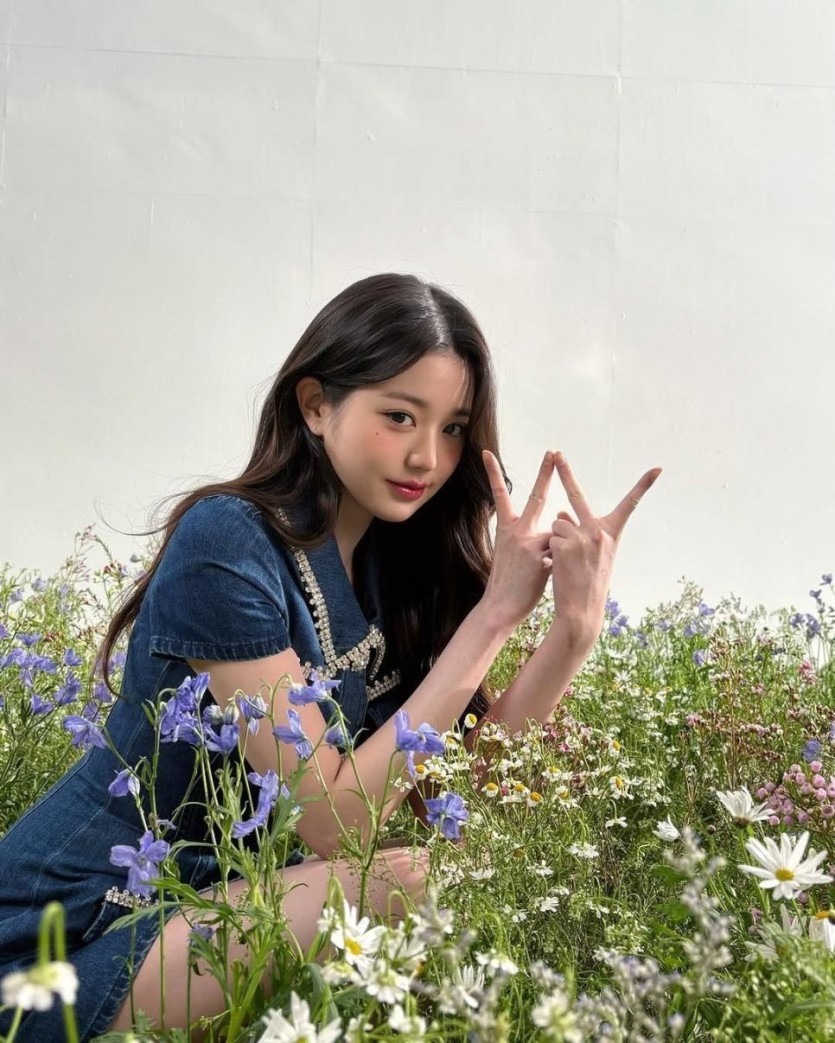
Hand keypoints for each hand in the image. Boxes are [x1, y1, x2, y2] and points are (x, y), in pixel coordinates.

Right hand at [480, 449, 557, 632]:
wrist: (500, 606)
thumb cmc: (510, 582)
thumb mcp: (514, 554)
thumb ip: (533, 538)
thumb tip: (555, 526)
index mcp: (507, 529)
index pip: (500, 495)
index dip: (493, 473)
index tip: (487, 453)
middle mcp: (516, 531)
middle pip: (535, 496)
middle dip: (545, 473)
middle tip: (551, 451)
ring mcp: (528, 542)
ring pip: (556, 535)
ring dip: (556, 552)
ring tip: (537, 573)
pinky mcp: (539, 556)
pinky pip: (560, 551)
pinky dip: (558, 563)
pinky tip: (541, 578)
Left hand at [548, 452, 660, 645]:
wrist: (582, 610)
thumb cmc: (588, 583)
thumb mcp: (593, 554)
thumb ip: (581, 530)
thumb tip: (560, 511)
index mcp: (612, 533)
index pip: (630, 504)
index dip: (643, 485)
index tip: (658, 468)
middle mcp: (599, 531)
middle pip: (577, 496)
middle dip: (565, 472)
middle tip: (557, 452)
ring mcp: (581, 536)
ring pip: (558, 522)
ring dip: (557, 537)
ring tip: (566, 560)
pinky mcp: (564, 544)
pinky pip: (550, 536)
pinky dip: (550, 548)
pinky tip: (559, 565)